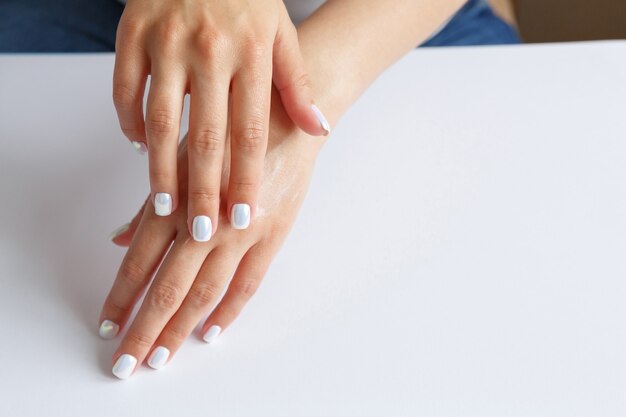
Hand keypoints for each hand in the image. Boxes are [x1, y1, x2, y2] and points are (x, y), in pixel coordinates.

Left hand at [100, 92, 323, 378]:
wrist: (287, 118)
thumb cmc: (229, 134)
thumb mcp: (182, 161)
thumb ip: (152, 205)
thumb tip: (120, 240)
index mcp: (179, 200)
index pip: (141, 261)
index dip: (122, 296)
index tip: (107, 324)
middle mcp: (207, 221)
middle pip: (170, 287)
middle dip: (146, 328)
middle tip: (126, 363)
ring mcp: (242, 233)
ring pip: (206, 293)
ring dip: (181, 329)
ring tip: (161, 358)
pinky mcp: (273, 235)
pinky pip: (248, 283)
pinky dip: (228, 311)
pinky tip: (210, 332)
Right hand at [112, 0, 329, 241]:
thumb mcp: (282, 35)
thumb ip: (299, 85)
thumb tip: (320, 131)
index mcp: (252, 55)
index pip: (251, 131)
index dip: (246, 178)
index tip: (242, 218)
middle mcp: (211, 51)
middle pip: (207, 134)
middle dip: (204, 189)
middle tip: (202, 233)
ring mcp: (168, 41)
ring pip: (161, 116)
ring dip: (160, 168)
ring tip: (163, 208)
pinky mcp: (133, 31)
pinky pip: (125, 85)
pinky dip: (128, 119)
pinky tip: (138, 147)